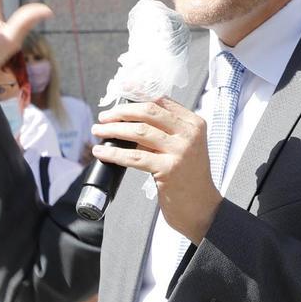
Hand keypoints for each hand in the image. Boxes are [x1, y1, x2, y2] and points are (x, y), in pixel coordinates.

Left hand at [92, 97, 220, 240]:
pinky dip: (113, 153)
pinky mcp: (169, 169)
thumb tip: (129, 120)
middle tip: (103, 117)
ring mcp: (180, 151)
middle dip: (121, 112)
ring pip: (139, 132)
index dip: (137, 95)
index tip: (119, 93)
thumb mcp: (183, 147)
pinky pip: (134, 157)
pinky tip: (101, 152)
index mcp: (194, 124)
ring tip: (98, 131)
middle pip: (149, 112)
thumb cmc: (188, 178)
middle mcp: (189, 134)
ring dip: (113, 130)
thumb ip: (164, 132)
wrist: (202, 208)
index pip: (161, 101)